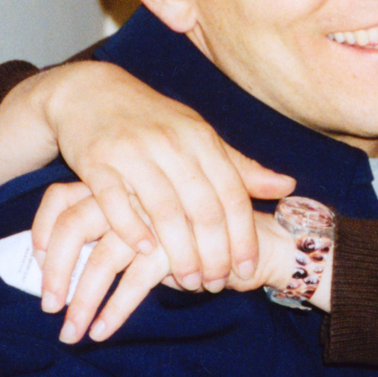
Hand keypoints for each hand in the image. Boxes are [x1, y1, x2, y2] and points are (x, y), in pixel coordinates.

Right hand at [0, 62, 293, 289]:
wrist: (90, 92)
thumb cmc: (152, 120)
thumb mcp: (198, 135)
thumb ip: (239, 166)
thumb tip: (287, 186)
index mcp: (200, 138)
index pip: (232, 194)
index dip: (243, 235)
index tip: (248, 269)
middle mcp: (171, 143)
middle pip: (202, 208)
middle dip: (214, 253)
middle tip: (217, 284)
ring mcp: (133, 151)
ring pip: (164, 210)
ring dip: (179, 253)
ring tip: (189, 282)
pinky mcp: (96, 160)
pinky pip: (115, 202)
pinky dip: (132, 230)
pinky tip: (145, 254)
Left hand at [34, 188, 328, 343]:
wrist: (263, 238)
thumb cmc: (203, 232)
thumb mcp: (157, 223)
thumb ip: (115, 227)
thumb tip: (61, 248)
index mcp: (122, 181)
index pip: (61, 198)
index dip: (42, 231)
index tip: (35, 264)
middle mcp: (133, 195)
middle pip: (73, 227)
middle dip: (55, 272)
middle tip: (47, 309)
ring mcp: (152, 221)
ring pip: (100, 260)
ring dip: (81, 300)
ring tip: (70, 333)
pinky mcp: (171, 249)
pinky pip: (132, 283)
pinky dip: (113, 309)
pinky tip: (101, 331)